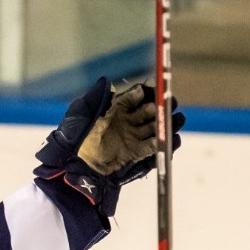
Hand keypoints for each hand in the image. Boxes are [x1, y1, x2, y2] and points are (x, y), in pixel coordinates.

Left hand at [34, 78, 184, 216]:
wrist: (73, 168)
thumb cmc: (73, 139)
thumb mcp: (80, 114)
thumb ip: (95, 98)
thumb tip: (107, 81)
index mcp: (115, 109)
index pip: (137, 96)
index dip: (148, 92)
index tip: (157, 88)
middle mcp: (126, 122)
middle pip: (151, 111)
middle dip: (162, 106)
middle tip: (170, 104)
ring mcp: (131, 139)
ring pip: (155, 128)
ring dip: (167, 124)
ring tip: (177, 120)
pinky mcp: (134, 155)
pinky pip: (153, 149)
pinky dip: (164, 145)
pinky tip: (171, 140)